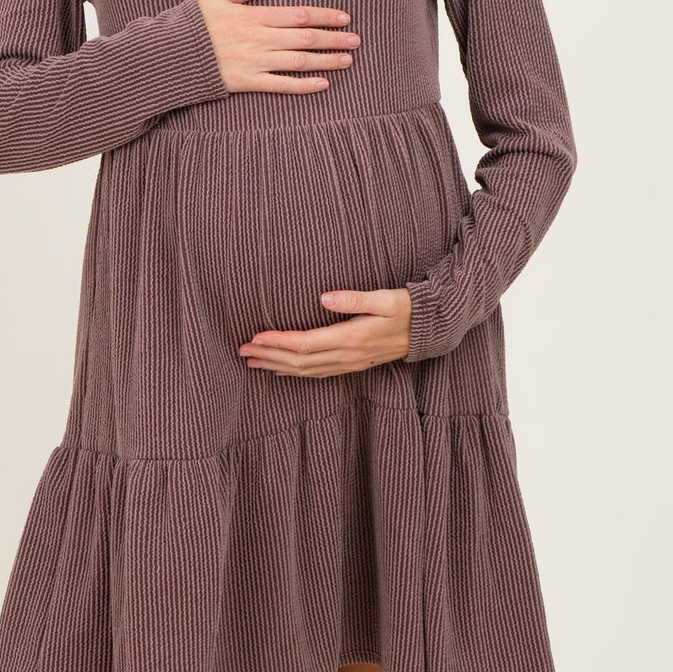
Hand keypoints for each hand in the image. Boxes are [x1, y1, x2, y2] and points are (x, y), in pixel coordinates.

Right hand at [196, 0, 361, 92]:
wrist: (170, 53)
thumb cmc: (195, 23)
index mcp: (254, 15)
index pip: (299, 14)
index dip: (325, 16)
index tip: (345, 17)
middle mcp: (259, 38)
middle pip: (306, 38)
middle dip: (334, 38)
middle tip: (356, 40)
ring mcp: (254, 62)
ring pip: (299, 61)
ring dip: (326, 61)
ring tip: (348, 60)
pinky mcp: (247, 82)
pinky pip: (281, 85)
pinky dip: (303, 85)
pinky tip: (323, 84)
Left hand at [238, 286, 413, 376]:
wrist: (431, 330)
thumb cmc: (408, 308)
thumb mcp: (385, 298)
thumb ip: (354, 298)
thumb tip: (323, 297)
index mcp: (351, 338)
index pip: (305, 343)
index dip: (278, 342)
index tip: (254, 337)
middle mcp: (347, 356)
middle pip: (299, 361)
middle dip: (268, 356)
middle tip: (241, 351)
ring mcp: (349, 364)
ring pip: (305, 370)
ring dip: (276, 367)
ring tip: (252, 362)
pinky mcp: (352, 365)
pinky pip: (318, 373)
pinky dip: (295, 373)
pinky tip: (280, 372)